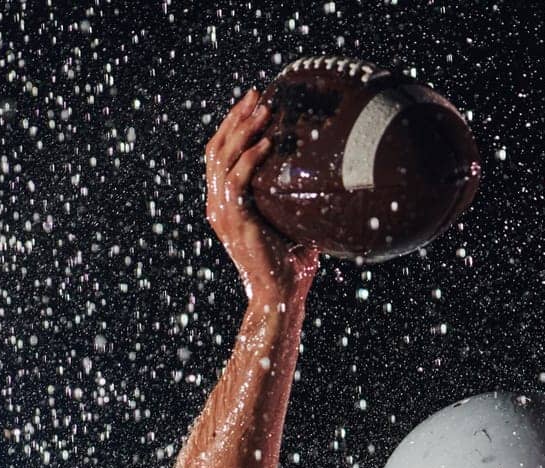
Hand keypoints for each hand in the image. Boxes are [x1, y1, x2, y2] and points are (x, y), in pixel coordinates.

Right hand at [204, 86, 318, 305]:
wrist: (278, 296)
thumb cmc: (290, 266)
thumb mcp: (292, 224)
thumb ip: (296, 201)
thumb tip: (327, 180)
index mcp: (224, 204)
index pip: (219, 156)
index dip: (231, 127)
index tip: (250, 104)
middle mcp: (217, 205)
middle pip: (216, 149)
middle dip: (235, 118)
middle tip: (256, 94)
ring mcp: (222, 212)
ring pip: (223, 158)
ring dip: (243, 130)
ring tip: (264, 110)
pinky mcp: (234, 220)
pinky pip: (237, 181)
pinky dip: (250, 159)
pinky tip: (268, 143)